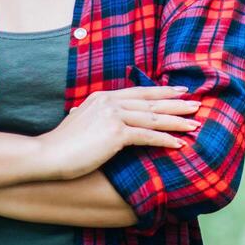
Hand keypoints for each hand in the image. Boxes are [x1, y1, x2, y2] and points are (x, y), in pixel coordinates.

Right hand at [44, 83, 201, 180]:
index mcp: (103, 97)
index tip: (180, 90)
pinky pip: (147, 136)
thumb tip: (95, 119)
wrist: (47, 155)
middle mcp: (110, 102)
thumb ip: (93, 117)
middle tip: (197, 104)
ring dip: (177, 121)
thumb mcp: (80, 123)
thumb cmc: (62, 145)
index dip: (162, 91)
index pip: (139, 92)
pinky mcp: (115, 134)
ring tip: (195, 124)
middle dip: (176, 103)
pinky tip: (180, 144)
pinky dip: (165, 140)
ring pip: (153, 117)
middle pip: (151, 101)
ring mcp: (113, 116)